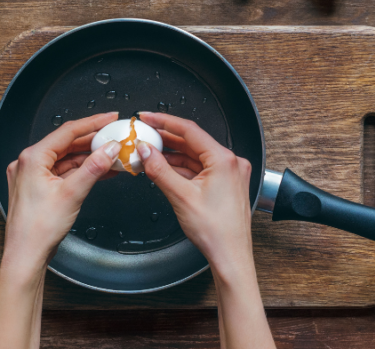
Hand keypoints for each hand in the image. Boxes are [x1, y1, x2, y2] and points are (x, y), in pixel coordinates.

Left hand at [2, 112, 120, 270]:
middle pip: (67, 144)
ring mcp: (33, 176)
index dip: (93, 123)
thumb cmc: (38, 229)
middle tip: (115, 137)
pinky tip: (100, 171)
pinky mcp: (39, 188)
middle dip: (93, 142)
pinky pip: (64, 172)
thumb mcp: (72, 193)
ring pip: (67, 159)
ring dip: (89, 158)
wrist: (26, 255)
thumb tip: (109, 149)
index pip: (68, 131)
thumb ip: (94, 167)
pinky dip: (82, 171)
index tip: (110, 118)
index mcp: (32, 158)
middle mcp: (29, 163)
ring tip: (113, 155)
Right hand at [138, 113, 274, 348]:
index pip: (189, 130)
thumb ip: (159, 169)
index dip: (164, 122)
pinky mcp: (224, 184)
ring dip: (172, 154)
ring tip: (149, 151)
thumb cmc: (216, 231)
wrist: (230, 256)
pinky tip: (163, 167)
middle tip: (144, 133)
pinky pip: (199, 168)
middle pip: (192, 142)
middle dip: (166, 138)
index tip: (147, 117)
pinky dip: (181, 167)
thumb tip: (145, 151)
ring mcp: (229, 173)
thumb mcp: (180, 196)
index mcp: (224, 160)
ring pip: (194, 155)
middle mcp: (230, 162)